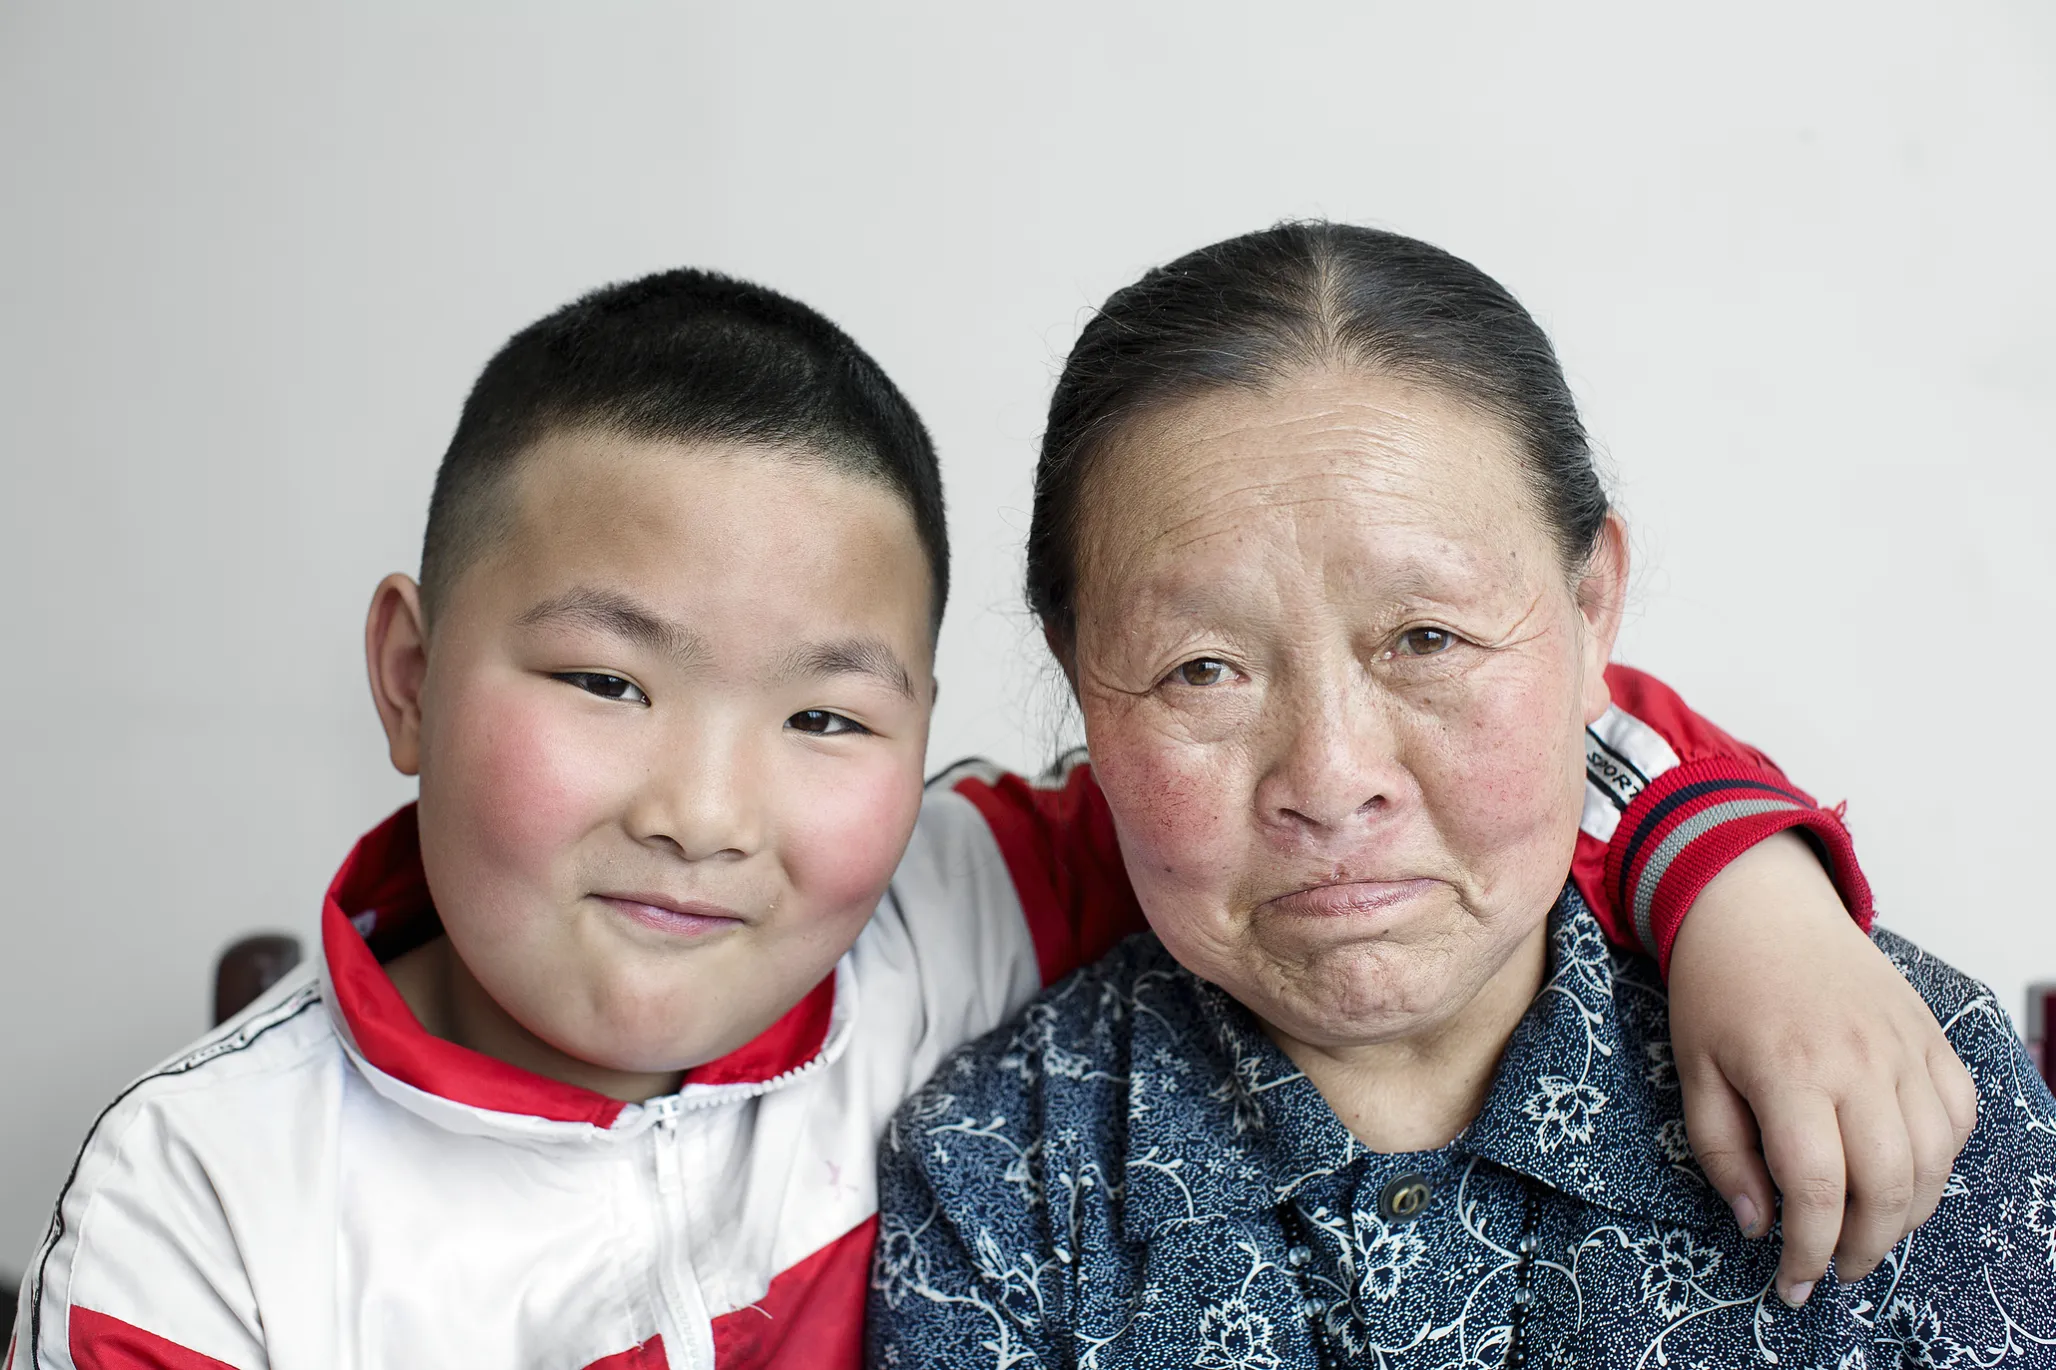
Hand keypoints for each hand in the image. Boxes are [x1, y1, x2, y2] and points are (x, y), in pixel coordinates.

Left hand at [1665, 831, 1976, 1306]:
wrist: (1758, 905)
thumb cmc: (1717, 988)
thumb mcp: (1693, 1071)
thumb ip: (1722, 1153)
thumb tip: (1759, 1225)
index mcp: (1789, 1071)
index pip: (1817, 1189)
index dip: (1808, 1251)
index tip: (1791, 1284)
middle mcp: (1858, 1062)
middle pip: (1889, 1187)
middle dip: (1863, 1247)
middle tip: (1833, 1267)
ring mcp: (1903, 1047)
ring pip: (1933, 1160)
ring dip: (1907, 1213)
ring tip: (1866, 1230)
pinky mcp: (1930, 1036)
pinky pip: (1957, 1115)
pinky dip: (1939, 1159)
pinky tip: (1902, 1172)